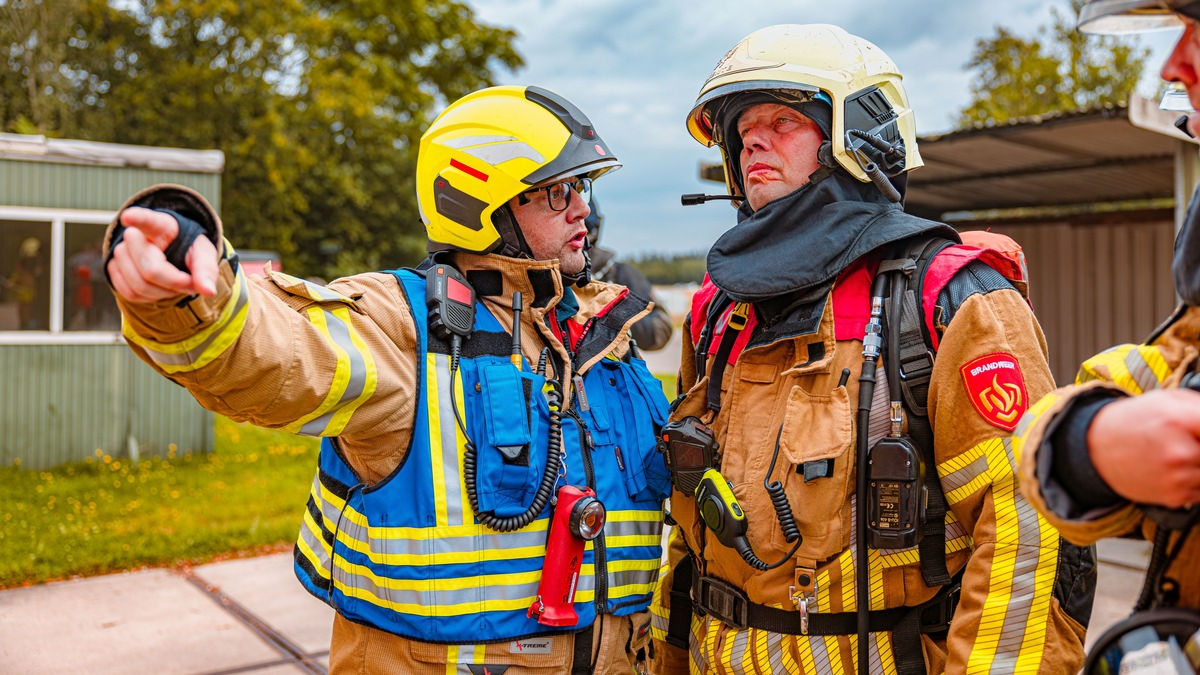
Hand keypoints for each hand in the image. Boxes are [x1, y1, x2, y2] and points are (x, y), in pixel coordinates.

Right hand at [106, 207, 218, 302]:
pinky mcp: (113, 268)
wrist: (172, 254)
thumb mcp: (203, 255)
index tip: (129, 217)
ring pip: (138, 285)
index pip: (148, 220)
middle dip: (175, 283)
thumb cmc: (188, 252)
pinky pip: (129, 293)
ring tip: (175, 284)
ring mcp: (121, 251)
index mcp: (161, 225)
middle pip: (150, 269)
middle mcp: (135, 235)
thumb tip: (209, 291)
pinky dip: (149, 297)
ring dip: (163, 293)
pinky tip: (160, 288)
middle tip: (189, 282)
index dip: (138, 218)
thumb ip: (206, 270)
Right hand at [1087, 388, 1199, 507]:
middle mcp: (1180, 451)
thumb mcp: (1165, 399)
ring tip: (1182, 455)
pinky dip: (1195, 481)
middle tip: (1191, 444)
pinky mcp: (1174, 496)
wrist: (1095, 447)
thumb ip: (1199, 406)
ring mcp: (1178, 477)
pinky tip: (1176, 469)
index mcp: (1180, 420)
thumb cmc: (1131, 421)